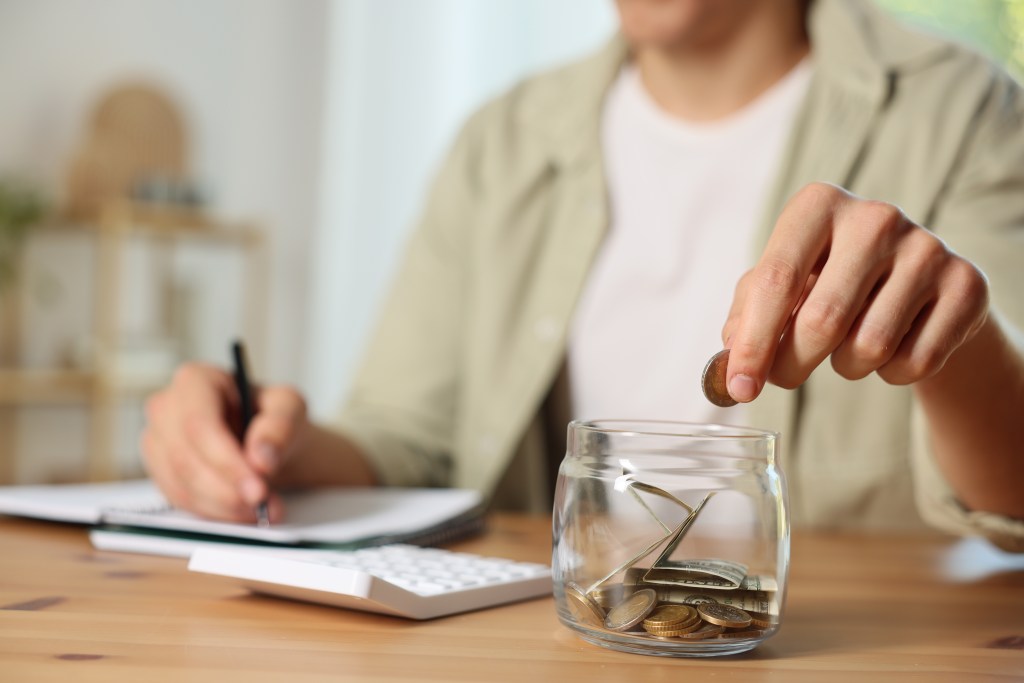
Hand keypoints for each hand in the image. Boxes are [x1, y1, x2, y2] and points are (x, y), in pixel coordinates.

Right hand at [140, 363, 309, 521]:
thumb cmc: (273, 417)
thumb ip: (280, 427)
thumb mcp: (290, 409)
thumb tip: (261, 457)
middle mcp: (166, 407)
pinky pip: (179, 500)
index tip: (257, 487)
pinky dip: (214, 512)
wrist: (265, 442)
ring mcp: (157, 441)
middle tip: (262, 503)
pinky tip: (242, 511)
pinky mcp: (160, 471)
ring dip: (223, 505)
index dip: (225, 460)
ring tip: (261, 509)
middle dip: (226, 489)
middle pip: (185, 458)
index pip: (199, 424)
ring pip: (180, 484)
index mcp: (196, 380)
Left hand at [722, 182, 988, 400]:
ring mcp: (927, 248)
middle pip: (821, 320)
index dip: (752, 344)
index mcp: (818, 205)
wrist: (914, 281)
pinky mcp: (966, 284)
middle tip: (784, 377)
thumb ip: (747, 318)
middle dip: (791, 365)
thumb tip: (732, 364)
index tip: (739, 387)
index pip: (776, 281)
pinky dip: (892, 373)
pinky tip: (891, 349)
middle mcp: (875, 217)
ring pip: (870, 346)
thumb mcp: (782, 284)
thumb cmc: (827, 280)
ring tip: (845, 349)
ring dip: (845, 367)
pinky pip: (916, 361)